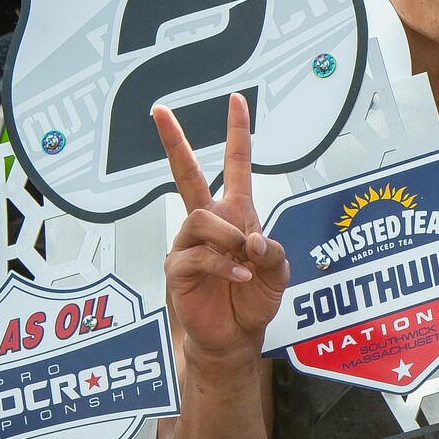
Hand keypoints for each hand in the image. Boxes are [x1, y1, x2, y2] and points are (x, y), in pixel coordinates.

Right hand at [156, 94, 286, 373]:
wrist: (234, 338)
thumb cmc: (253, 300)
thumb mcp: (279, 274)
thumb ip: (273, 253)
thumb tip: (253, 240)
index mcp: (236, 214)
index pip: (235, 165)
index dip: (237, 133)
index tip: (236, 101)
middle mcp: (208, 223)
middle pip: (186, 174)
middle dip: (174, 141)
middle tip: (159, 110)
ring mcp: (189, 244)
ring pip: (200, 218)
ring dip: (228, 236)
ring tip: (244, 259)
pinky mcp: (178, 268)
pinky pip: (197, 255)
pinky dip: (223, 264)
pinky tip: (239, 275)